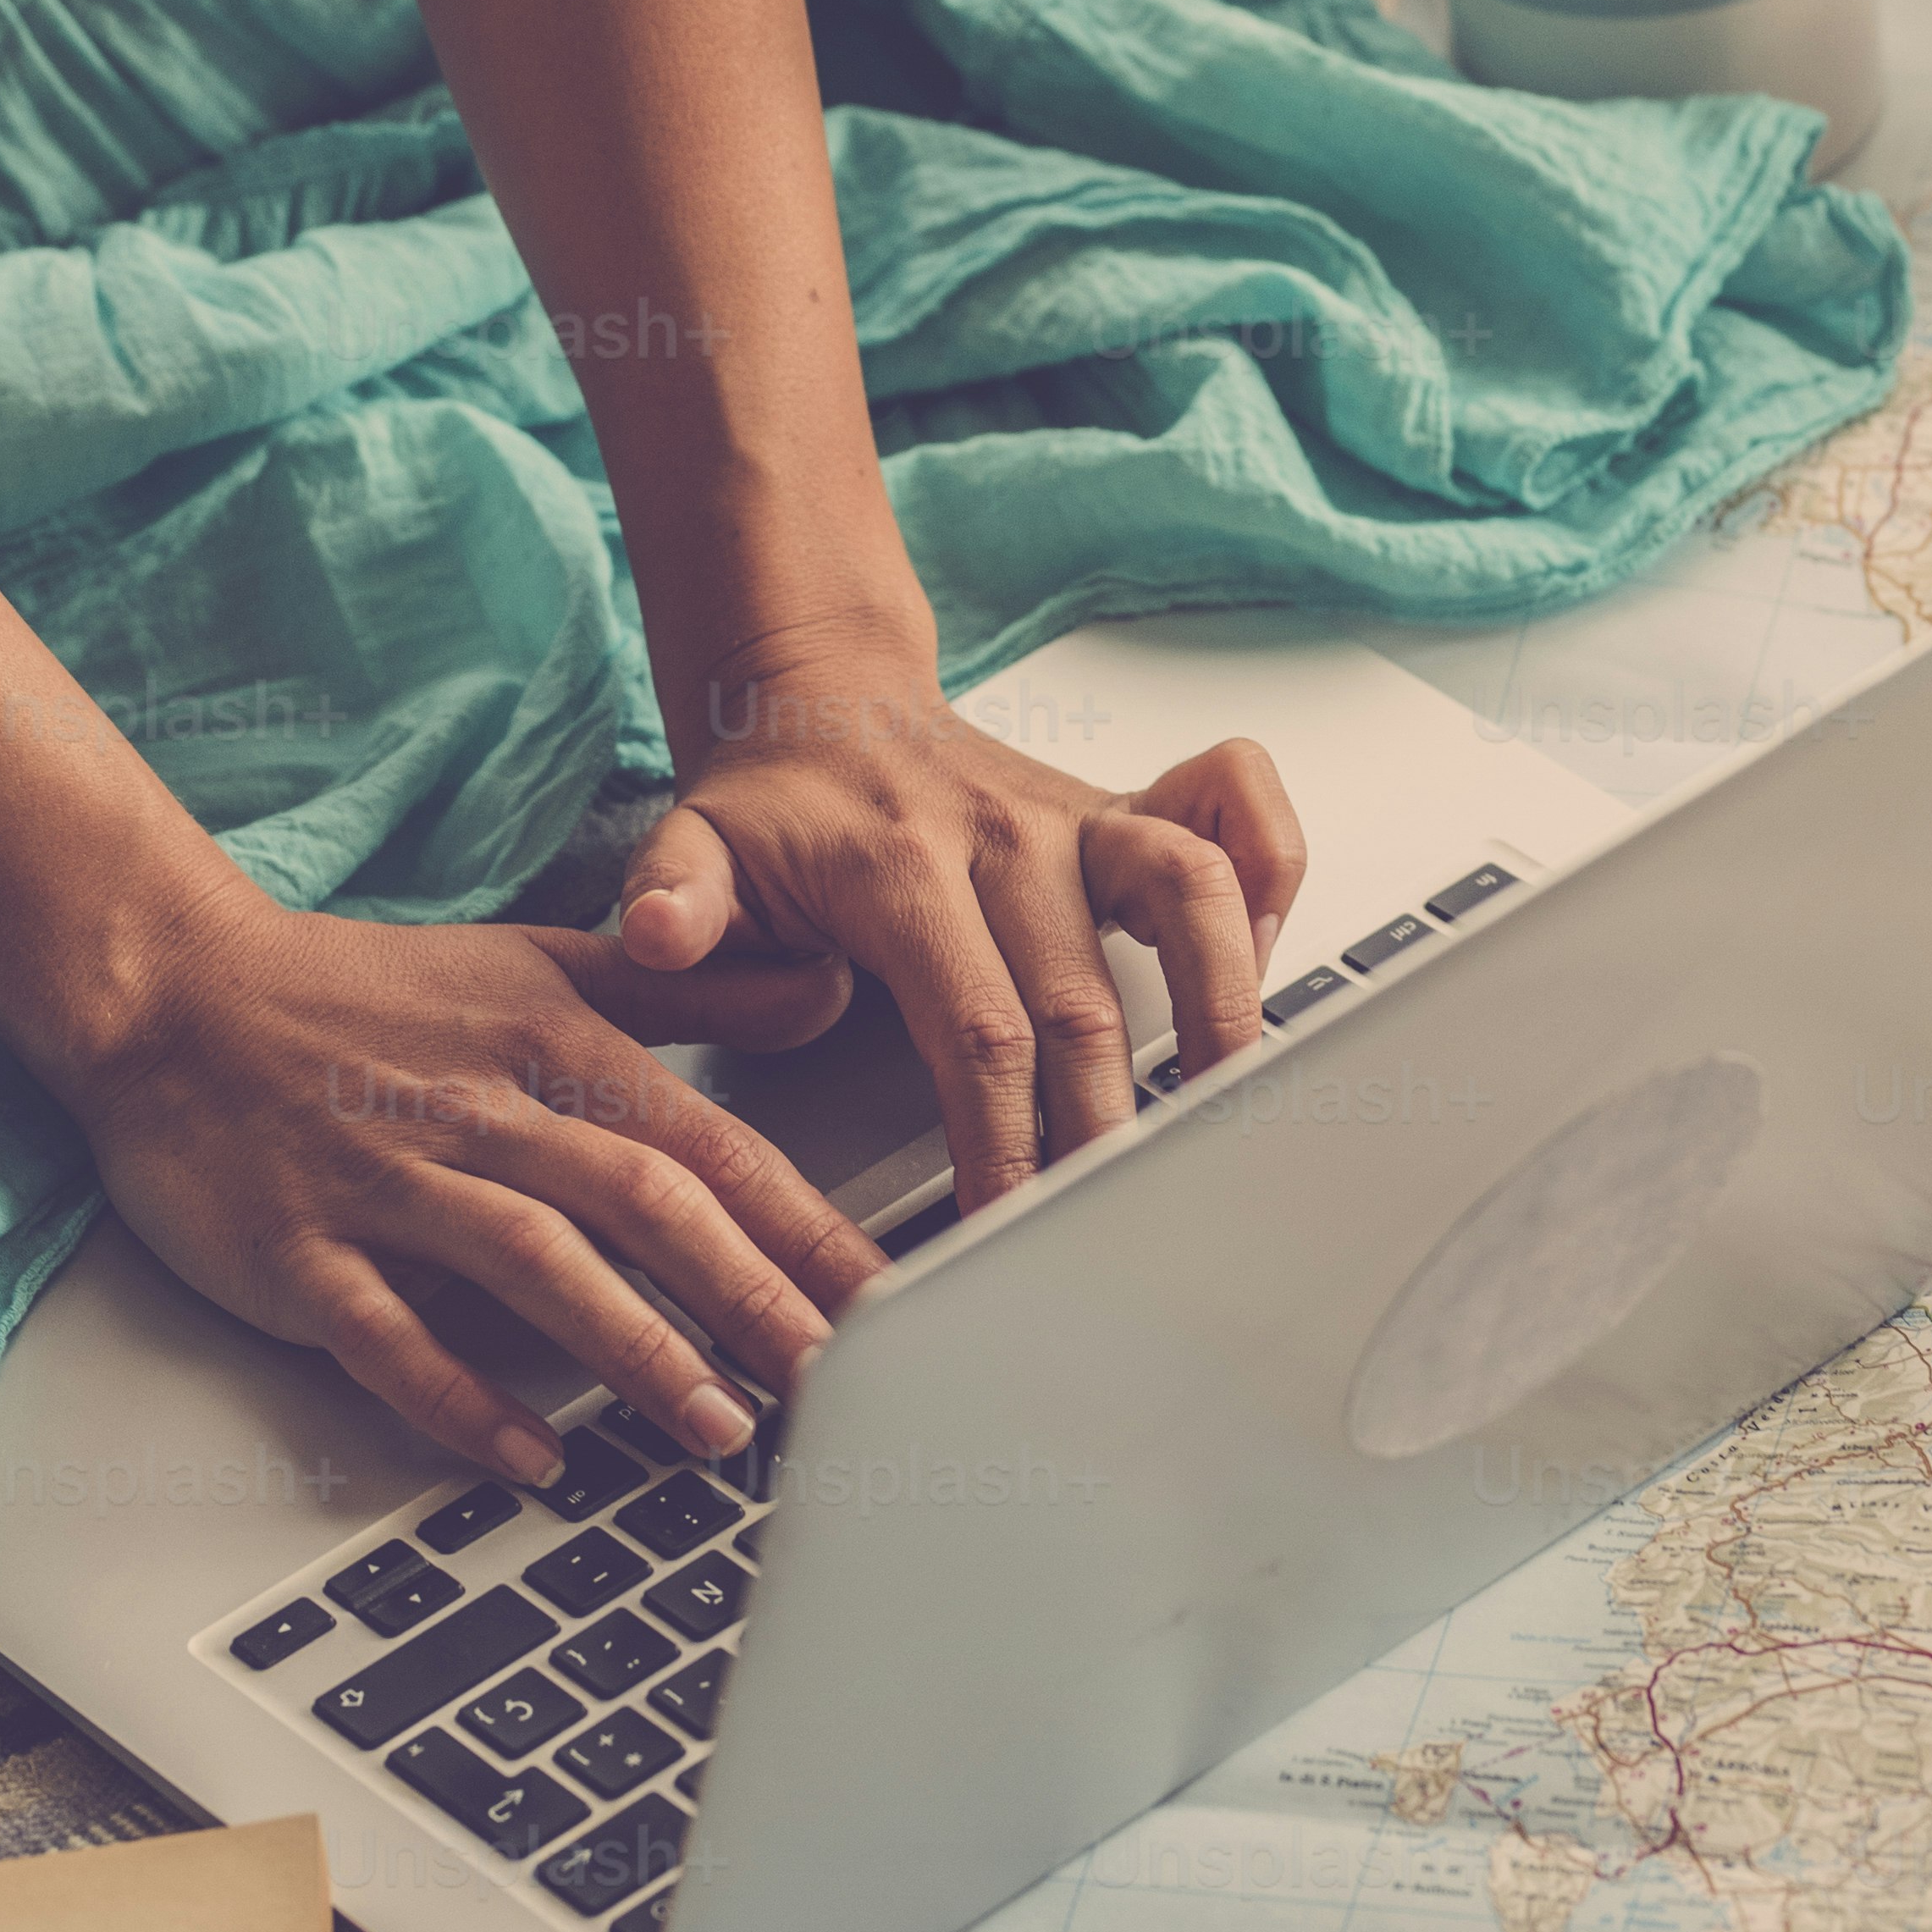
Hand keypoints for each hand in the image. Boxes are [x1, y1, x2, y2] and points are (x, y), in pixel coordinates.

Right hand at [65, 880, 885, 1484]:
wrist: (175, 992)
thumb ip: (691, 988)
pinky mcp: (300, 1250)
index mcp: (554, 1044)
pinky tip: (532, 1454)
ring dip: (632, 1348)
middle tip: (840, 1378)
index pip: (707, 1142)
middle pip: (642, 1202)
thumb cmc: (370, 996)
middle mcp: (483, 1111)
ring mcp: (388, 1182)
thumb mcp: (543, 963)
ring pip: (533, 1265)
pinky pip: (389, 1336)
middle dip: (748, 1294)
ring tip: (719, 1427)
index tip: (890, 1299)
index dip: (804, 1224)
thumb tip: (830, 986)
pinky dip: (460, 1396)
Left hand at [616, 615, 1308, 1207]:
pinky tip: (1266, 964)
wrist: (818, 702)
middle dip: (1105, 1129)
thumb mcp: (691, 848)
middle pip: (1084, 1000)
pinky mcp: (1129, 805)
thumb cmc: (771, 808)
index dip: (1005, 1139)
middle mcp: (1010, 833)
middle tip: (1110, 1229)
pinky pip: (1235, 808)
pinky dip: (1275, 870)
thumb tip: (656, 935)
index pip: (977, 1025)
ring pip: (1192, 894)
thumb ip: (670, 898)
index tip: (1005, 1229)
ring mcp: (1080, 816)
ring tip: (1232, 1121)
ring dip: (1225, 1010)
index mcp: (902, 861)